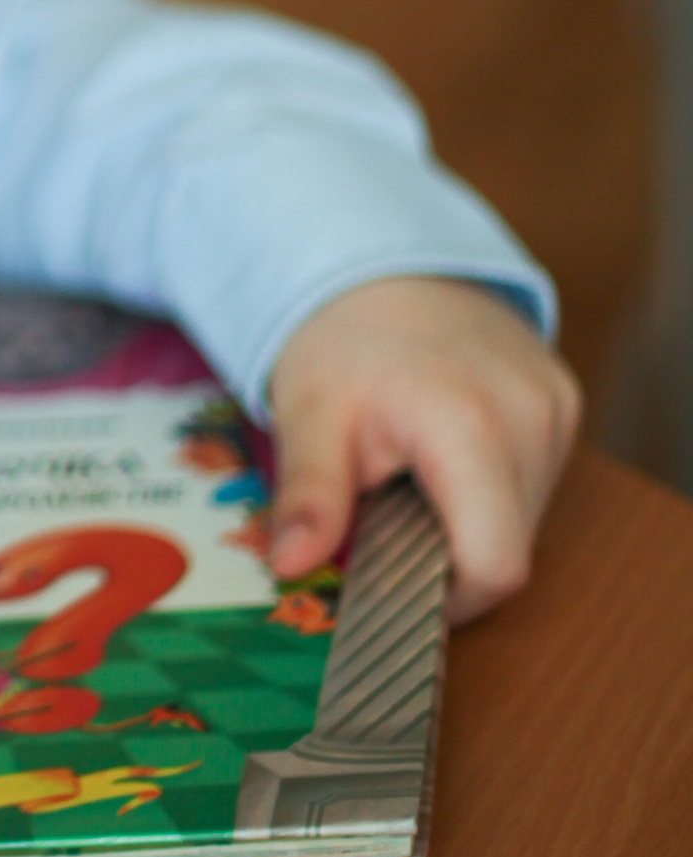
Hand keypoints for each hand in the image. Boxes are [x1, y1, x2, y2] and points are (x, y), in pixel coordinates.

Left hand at [266, 277, 580, 621]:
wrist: (376, 260)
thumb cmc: (339, 342)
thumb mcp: (308, 417)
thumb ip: (310, 497)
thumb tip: (289, 564)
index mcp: (469, 425)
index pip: (494, 565)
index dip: (448, 596)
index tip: (398, 582)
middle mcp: (530, 415)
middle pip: (512, 545)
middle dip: (450, 554)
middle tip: (392, 518)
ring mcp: (557, 406)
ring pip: (529, 518)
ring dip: (473, 519)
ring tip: (417, 477)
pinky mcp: (565, 399)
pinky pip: (539, 478)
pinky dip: (494, 486)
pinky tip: (447, 453)